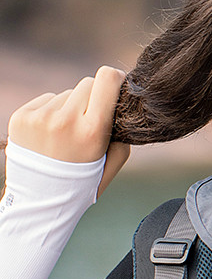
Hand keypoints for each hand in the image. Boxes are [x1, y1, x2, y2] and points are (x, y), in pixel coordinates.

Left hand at [7, 66, 129, 197]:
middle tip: (89, 122)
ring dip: (70, 107)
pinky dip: (51, 112)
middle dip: (93, 98)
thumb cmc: (84, 179)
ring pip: (67, 93)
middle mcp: (65, 121)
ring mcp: (40, 118)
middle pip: (88, 83)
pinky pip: (47, 99)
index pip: (108, 78)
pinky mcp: (21, 117)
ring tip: (65, 136)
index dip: (116, 79)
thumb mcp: (114, 160)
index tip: (116, 87)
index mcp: (93, 131)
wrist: (41, 200)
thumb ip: (123, 130)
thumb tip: (123, 99)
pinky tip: (49, 135)